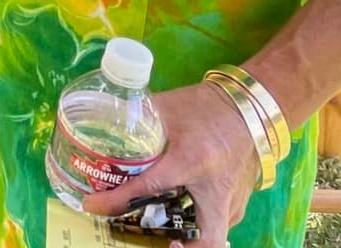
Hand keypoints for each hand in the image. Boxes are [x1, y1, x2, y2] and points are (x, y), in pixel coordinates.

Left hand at [82, 83, 259, 246]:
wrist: (247, 108)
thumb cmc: (202, 107)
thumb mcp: (164, 109)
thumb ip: (133, 122)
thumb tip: (99, 136)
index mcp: (193, 160)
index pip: (151, 186)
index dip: (119, 200)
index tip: (93, 205)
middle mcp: (217, 188)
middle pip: (203, 239)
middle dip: (176, 247)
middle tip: (143, 237)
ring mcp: (233, 201)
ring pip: (210, 236)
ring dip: (182, 237)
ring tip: (149, 226)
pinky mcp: (237, 205)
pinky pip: (216, 226)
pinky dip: (194, 227)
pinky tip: (171, 217)